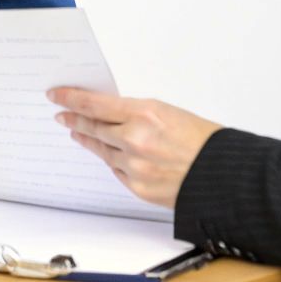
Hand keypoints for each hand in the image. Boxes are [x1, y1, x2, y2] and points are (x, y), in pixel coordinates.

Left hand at [48, 88, 222, 208]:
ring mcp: (133, 165)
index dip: (71, 98)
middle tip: (62, 114)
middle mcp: (134, 139)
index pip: (95, 103)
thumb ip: (138, 114)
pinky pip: (116, 170)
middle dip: (74, 119)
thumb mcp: (169, 113)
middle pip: (93, 127)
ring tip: (78, 133)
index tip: (57, 95)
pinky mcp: (137, 186)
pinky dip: (111, 160)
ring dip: (88, 140)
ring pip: (102, 149)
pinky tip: (106, 154)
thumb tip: (112, 114)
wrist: (223, 176)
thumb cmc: (204, 141)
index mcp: (145, 113)